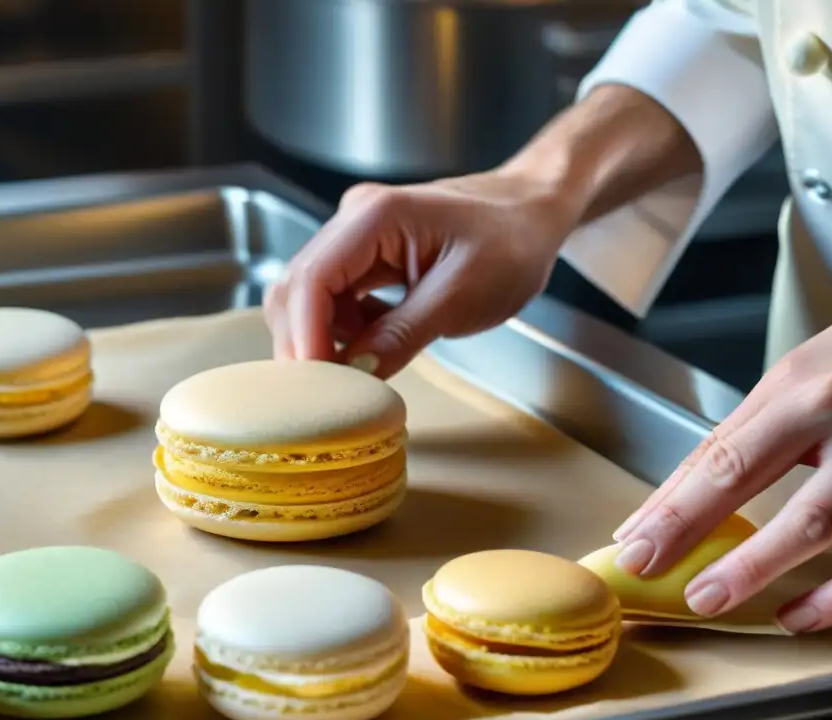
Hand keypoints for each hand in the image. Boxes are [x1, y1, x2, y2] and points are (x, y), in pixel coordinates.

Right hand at [263, 170, 576, 378]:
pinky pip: (335, 298)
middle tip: (322, 392)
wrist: (533, 215)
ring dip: (321, 338)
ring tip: (351, 373)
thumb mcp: (462, 296)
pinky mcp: (366, 256)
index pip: (313, 278)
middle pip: (298, 286)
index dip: (306, 335)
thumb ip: (402, 334)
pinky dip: (342, 330)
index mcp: (376, 216)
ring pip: (310, 296)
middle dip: (303, 341)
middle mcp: (355, 219)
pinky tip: (368, 348)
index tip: (316, 383)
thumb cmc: (511, 241)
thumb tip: (354, 373)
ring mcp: (357, 236)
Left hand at [611, 281, 831, 632]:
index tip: (634, 542)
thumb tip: (681, 495)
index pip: (718, 454)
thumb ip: (747, 434)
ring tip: (707, 598)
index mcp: (799, 386)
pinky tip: (801, 616)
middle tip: (650, 570)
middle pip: (748, 481)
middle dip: (688, 531)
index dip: (670, 504)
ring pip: (814, 525)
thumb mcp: (801, 376)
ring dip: (752, 568)